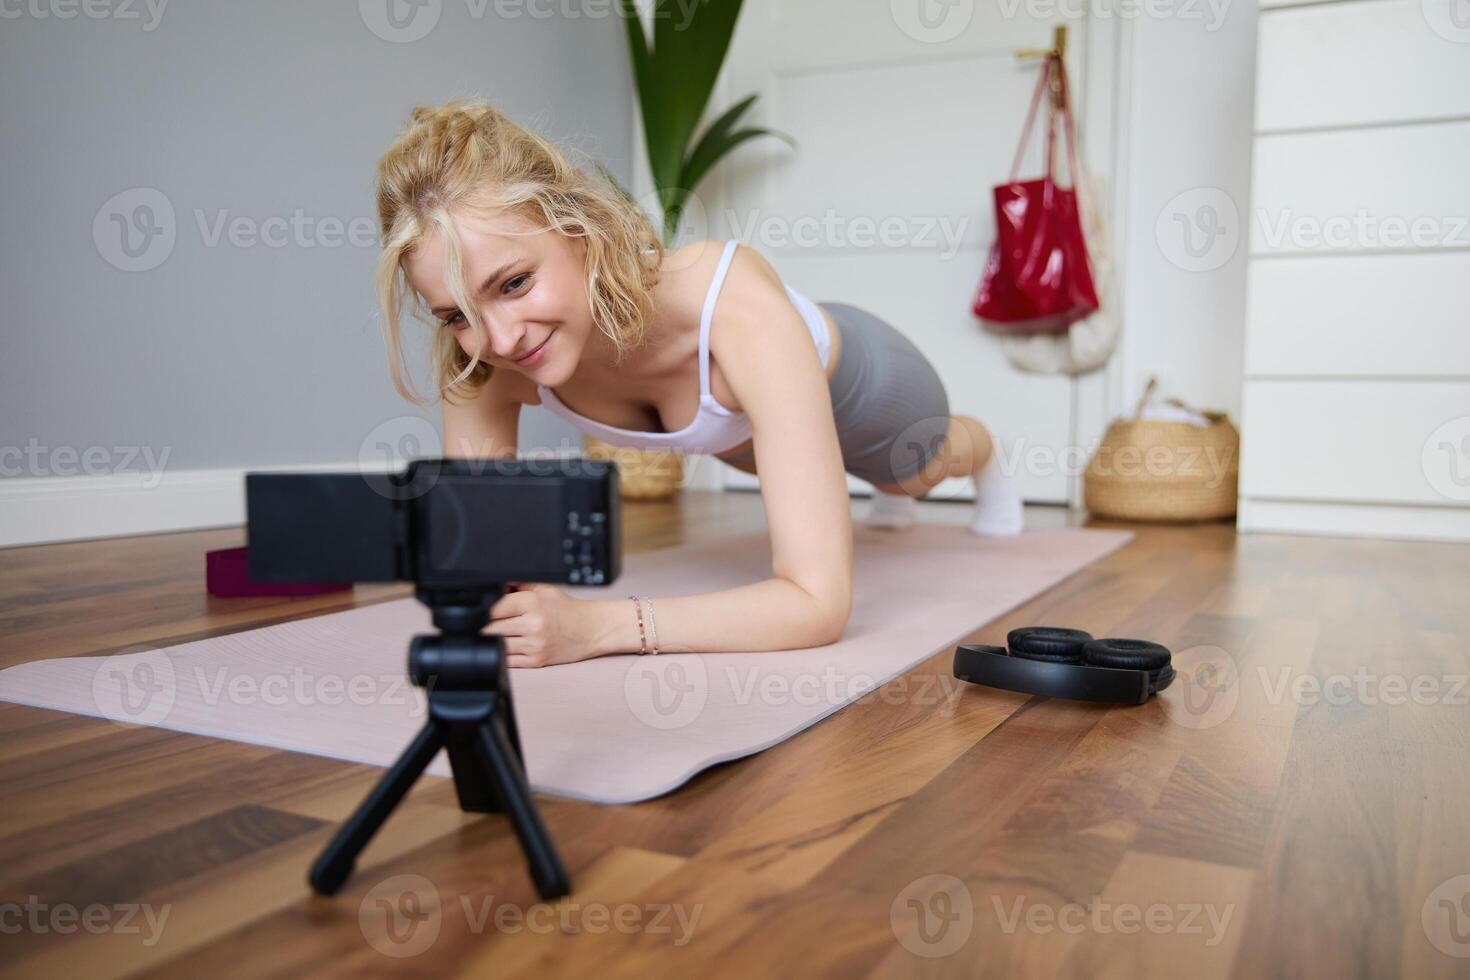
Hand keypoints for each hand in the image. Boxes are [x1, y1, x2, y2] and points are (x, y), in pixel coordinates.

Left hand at [483, 582, 605, 667]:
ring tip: (501, 633)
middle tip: (489, 623)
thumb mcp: (544, 588)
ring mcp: (534, 645)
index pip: (494, 608)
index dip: (486, 609)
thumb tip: (492, 583)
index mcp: (533, 603)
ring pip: (498, 645)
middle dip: (488, 625)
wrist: (591, 630)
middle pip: (491, 629)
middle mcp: (533, 625)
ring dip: (495, 641)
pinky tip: (509, 646)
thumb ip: (517, 584)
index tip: (484, 610)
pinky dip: (504, 654)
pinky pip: (507, 661)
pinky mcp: (536, 661)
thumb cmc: (567, 609)